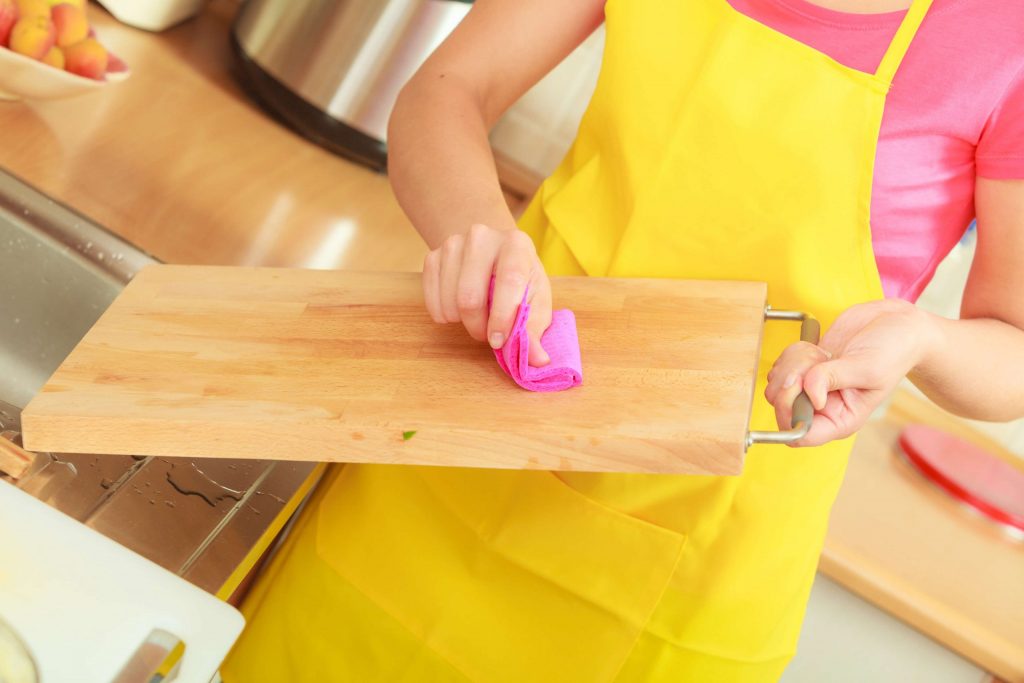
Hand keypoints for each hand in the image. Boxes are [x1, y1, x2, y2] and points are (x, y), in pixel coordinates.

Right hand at [423, 223, 552, 365]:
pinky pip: (432, 298)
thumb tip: (538, 360)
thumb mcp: (535, 300)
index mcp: (516, 244)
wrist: (492, 251)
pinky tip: (458, 310)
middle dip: (478, 327)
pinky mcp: (432, 255)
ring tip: (476, 319)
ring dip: (461, 322)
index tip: (499, 341)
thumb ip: (534, 330)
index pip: (509, 280)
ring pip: (449, 300)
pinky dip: (444, 315)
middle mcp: (482, 237)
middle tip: (487, 335)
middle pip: (470, 296)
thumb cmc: (519, 279)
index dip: (502, 317)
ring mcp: (453, 244)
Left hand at [764, 299, 937, 446]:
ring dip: (794, 362)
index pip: (799, 435)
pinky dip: (794, 352)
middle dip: (791, 379)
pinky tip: (818, 348)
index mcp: (841, 420)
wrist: (895, 324)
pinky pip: (782, 365)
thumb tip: (807, 393)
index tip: (799, 387)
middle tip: (815, 362)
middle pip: (781, 405)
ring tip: (822, 354)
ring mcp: (811, 387)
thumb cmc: (893, 351)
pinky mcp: (805, 367)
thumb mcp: (868, 368)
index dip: (789, 413)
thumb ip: (832, 378)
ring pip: (777, 383)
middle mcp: (823, 408)